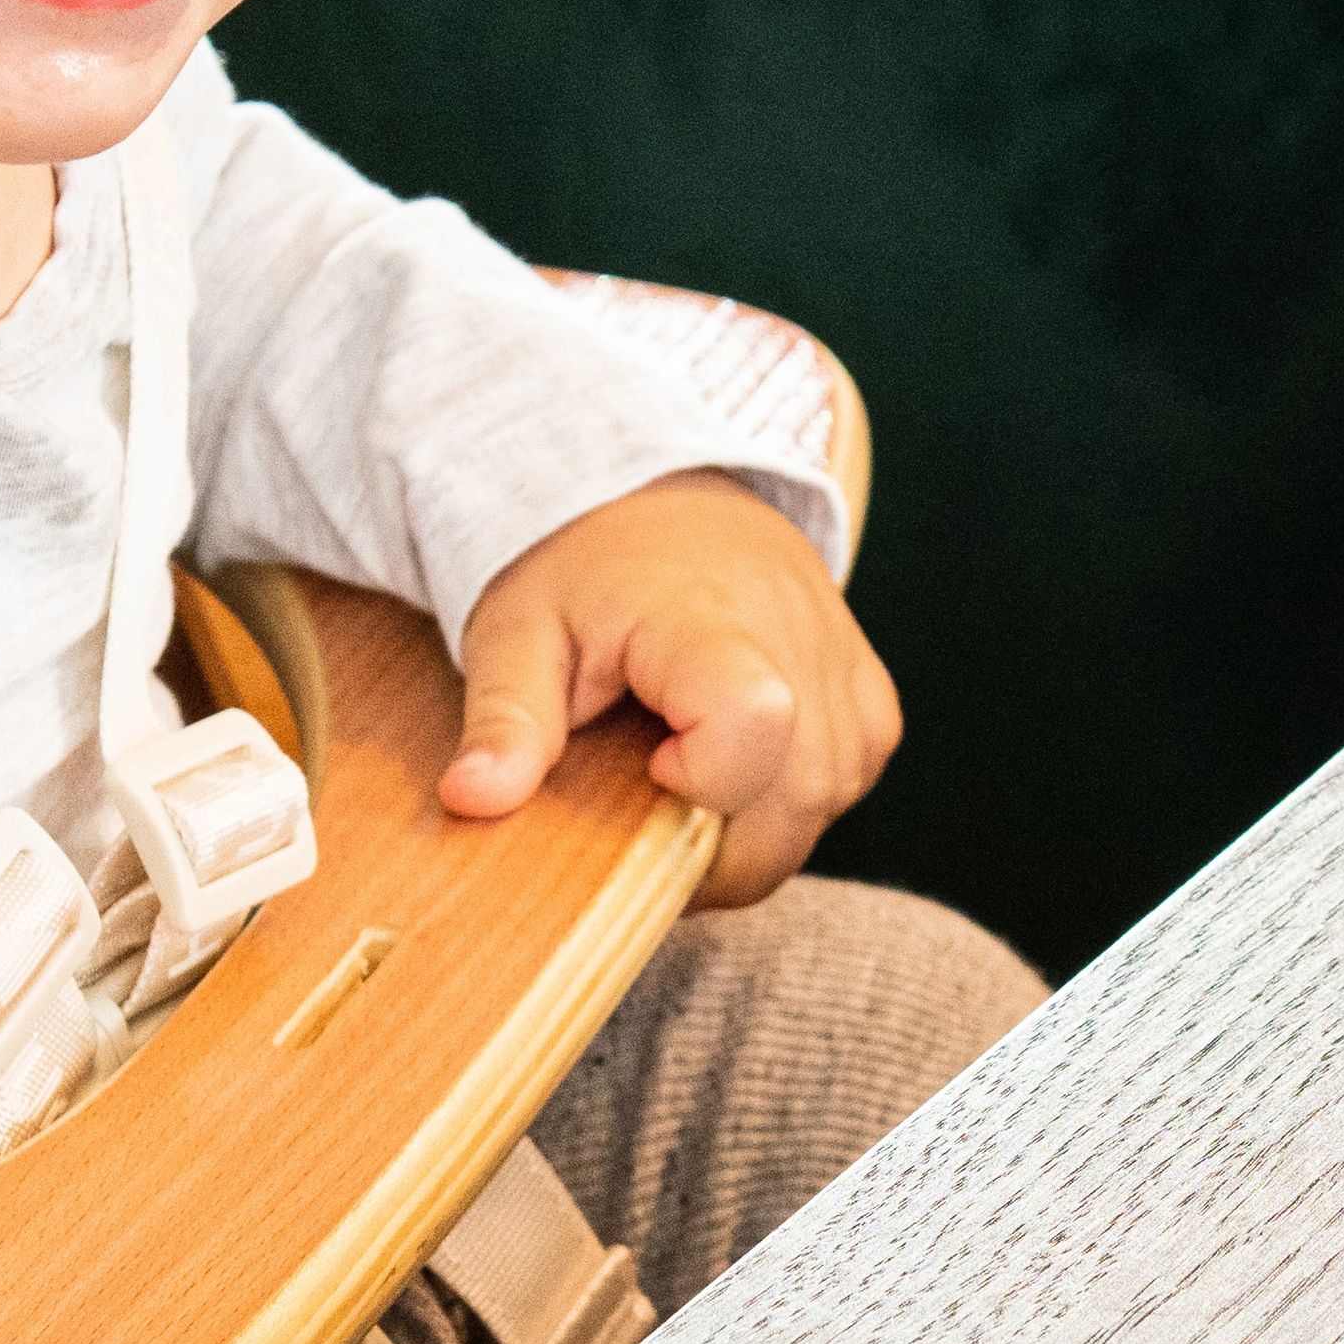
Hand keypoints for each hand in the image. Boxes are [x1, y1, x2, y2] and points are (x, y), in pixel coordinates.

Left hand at [445, 479, 897, 905]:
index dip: (698, 783)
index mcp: (709, 620)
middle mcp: (801, 643)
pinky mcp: (872, 696)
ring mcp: (847, 671)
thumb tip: (471, 798)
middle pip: (794, 801)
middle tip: (647, 800)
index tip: (644, 763)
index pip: (754, 725)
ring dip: (750, 831)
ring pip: (822, 810)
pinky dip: (790, 802)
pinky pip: (849, 783)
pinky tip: (736, 770)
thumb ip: (507, 720)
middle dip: (715, 848)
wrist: (665, 496)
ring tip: (685, 780)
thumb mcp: (518, 633)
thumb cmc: (582, 568)